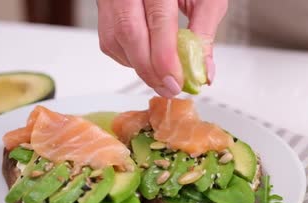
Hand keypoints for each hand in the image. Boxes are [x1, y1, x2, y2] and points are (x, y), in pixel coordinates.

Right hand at [97, 0, 227, 96]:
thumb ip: (204, 34)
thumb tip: (203, 73)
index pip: (157, 21)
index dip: (165, 58)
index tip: (176, 82)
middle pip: (129, 33)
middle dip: (150, 70)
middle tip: (169, 88)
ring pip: (115, 40)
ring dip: (138, 66)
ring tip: (161, 76)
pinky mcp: (103, 8)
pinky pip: (109, 41)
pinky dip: (128, 58)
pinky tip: (147, 59)